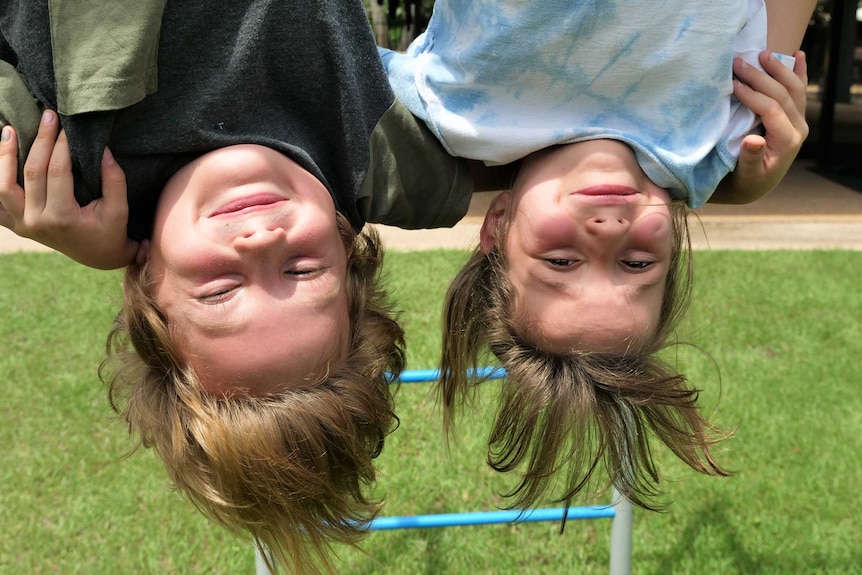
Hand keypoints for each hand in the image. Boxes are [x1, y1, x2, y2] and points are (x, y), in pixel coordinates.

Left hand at [0, 110, 137, 268]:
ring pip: (4, 185)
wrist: (99, 258)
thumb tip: (102, 149)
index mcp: (63, 217)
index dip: (63, 145)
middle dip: (40, 140)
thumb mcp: (120, 209)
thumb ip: (114, 179)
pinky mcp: (17, 226)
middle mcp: (38, 221)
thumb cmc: (112, 232)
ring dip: (5, 156)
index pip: (58, 171)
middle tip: (47, 116)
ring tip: (9, 129)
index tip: (68, 126)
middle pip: (32, 172)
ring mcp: (23, 225)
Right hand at [714, 50, 808, 203]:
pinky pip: (800, 90)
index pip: (772, 109)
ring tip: (761, 54)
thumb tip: (753, 140)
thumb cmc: (745, 180)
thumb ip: (751, 158)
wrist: (755, 185)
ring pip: (795, 88)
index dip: (753, 94)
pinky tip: (798, 55)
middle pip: (783, 94)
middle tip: (738, 63)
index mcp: (787, 142)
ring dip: (779, 68)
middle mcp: (798, 128)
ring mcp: (799, 121)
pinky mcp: (795, 116)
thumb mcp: (746, 175)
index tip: (732, 83)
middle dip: (760, 76)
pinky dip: (800, 71)